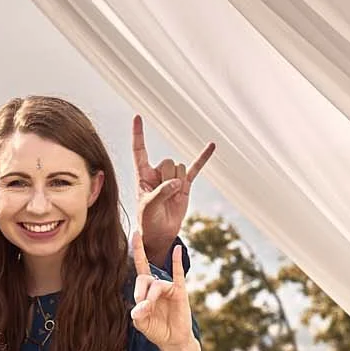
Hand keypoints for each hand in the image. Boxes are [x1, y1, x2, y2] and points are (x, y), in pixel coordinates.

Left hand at [130, 225, 197, 350]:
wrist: (173, 341)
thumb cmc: (156, 330)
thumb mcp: (141, 323)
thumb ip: (138, 314)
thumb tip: (142, 305)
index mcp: (146, 290)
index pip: (140, 268)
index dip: (138, 251)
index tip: (135, 234)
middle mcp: (157, 285)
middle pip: (144, 278)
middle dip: (139, 291)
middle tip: (142, 307)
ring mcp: (169, 288)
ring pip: (156, 284)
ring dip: (151, 296)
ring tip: (150, 309)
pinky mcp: (180, 292)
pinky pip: (178, 275)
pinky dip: (176, 262)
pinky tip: (176, 249)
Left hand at [132, 114, 213, 266]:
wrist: (160, 233)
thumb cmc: (148, 219)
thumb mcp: (148, 207)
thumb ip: (161, 193)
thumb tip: (177, 183)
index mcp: (143, 174)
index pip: (140, 150)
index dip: (139, 134)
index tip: (138, 117)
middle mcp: (158, 172)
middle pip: (168, 161)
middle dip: (168, 179)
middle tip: (162, 197)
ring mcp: (172, 177)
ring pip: (180, 168)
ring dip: (177, 185)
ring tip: (170, 198)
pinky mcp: (185, 184)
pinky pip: (195, 168)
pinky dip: (203, 158)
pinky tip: (212, 145)